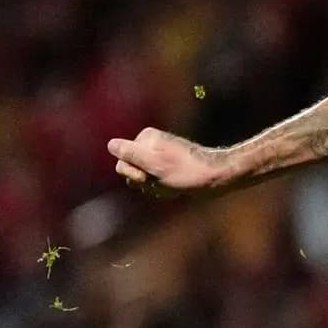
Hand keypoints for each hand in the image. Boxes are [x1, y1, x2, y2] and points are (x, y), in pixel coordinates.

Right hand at [106, 128, 229, 194]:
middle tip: (164, 181)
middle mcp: (150, 144)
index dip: (134, 173)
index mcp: (145, 138)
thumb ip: (131, 154)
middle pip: (131, 171)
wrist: (216, 177)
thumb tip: (111, 144)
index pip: (122, 162)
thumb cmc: (188, 171)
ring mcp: (159, 156)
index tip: (150, 176)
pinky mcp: (168, 167)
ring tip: (173, 185)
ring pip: (143, 179)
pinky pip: (155, 182)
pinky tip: (177, 188)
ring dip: (155, 186)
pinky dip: (163, 188)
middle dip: (145, 181)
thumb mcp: (156, 164)